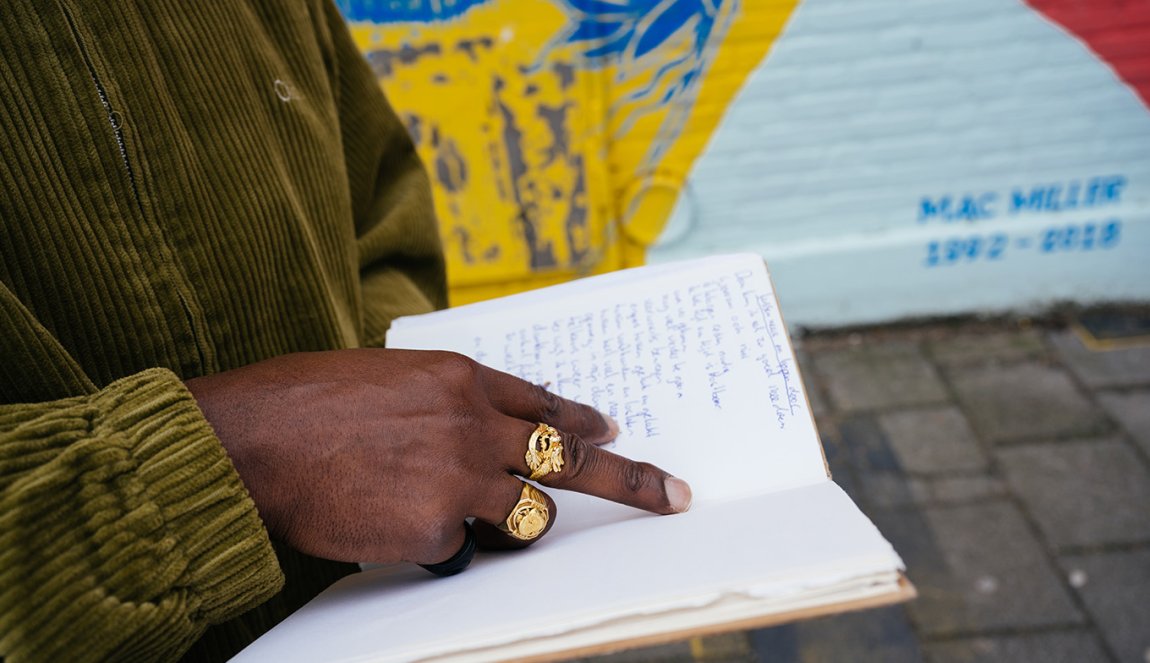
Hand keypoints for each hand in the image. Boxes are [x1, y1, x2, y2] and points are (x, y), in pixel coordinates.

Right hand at [185, 349, 691, 565]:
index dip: (584, 419)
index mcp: (459, 378)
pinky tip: (388, 523)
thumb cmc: (304, 401)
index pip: (545, 402)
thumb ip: (446, 398)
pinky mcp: (435, 529)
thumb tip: (490, 420)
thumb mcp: (388, 377)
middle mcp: (472, 425)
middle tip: (672, 496)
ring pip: (529, 516)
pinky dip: (437, 545)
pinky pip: (461, 549)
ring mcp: (459, 479)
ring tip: (459, 514)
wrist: (249, 440)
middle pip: (569, 458)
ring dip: (512, 523)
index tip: (616, 430)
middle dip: (628, 481)